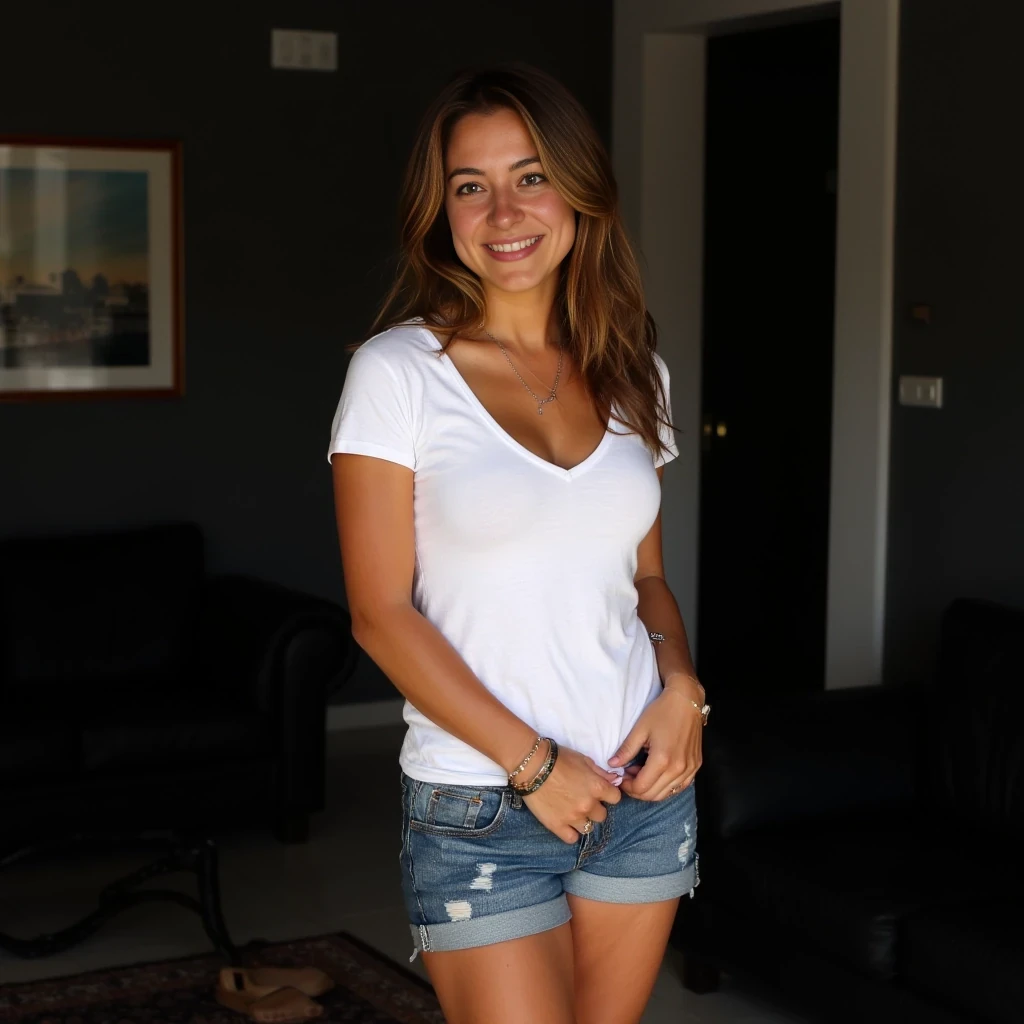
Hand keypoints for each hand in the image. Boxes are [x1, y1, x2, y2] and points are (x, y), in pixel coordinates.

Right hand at [522, 744, 621, 843]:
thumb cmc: (559, 758)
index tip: (599, 792)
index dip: (608, 795)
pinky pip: (572, 838)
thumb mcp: (583, 760)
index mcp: (597, 787)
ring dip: (583, 820)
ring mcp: (573, 817)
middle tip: (582, 800)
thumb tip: (614, 780)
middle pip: (602, 815)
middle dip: (594, 808)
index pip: (615, 798)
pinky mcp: (557, 826)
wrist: (532, 765)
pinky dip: (570, 832)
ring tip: (571, 811)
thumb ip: (601, 773)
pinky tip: (565, 823)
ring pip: (588, 828)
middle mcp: (588, 805)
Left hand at [608, 677, 703, 800]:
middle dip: (637, 790)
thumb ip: (626, 750)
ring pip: (666, 794)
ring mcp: (690, 769)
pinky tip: (657, 774)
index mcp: (662, 760)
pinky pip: (679, 787)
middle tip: (629, 776)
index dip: (627, 786)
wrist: (687, 702)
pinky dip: (666, 786)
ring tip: (641, 773)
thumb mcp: (640, 729)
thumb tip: (612, 764)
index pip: (641, 787)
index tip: (621, 776)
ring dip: (651, 789)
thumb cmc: (662, 712)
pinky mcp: (696, 767)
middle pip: (653, 795)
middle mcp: (678, 769)